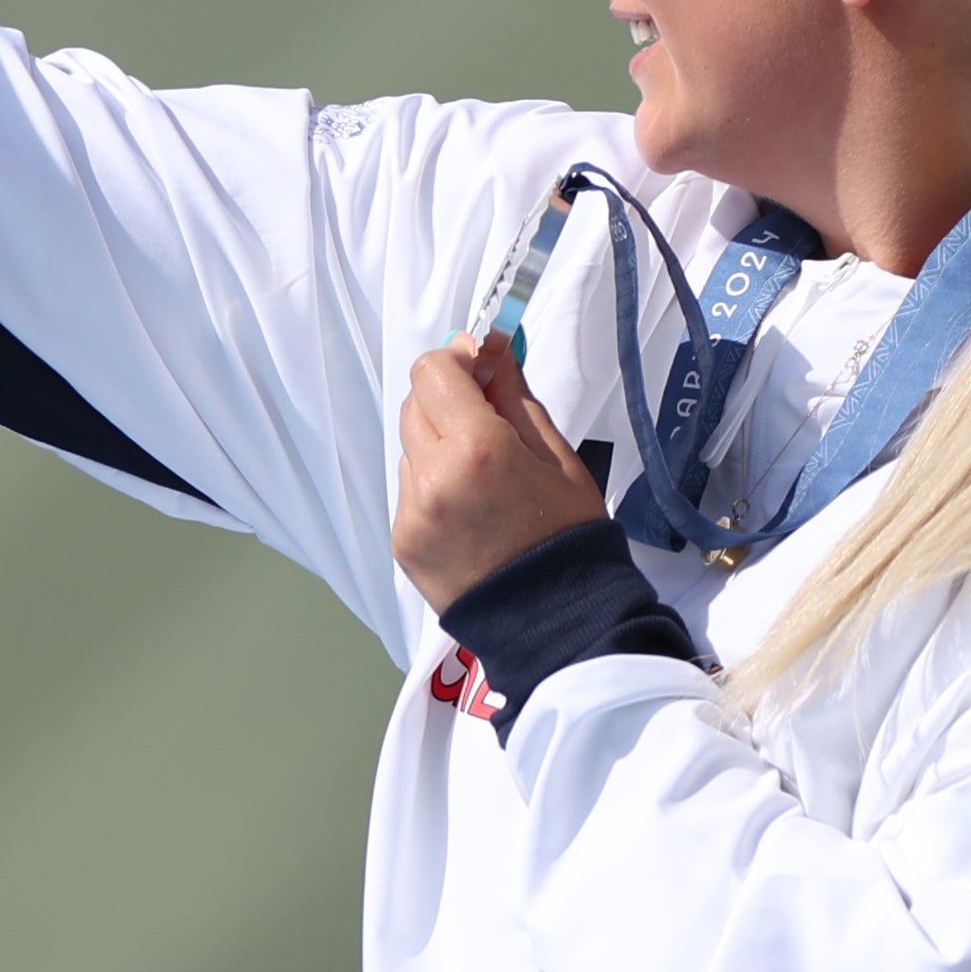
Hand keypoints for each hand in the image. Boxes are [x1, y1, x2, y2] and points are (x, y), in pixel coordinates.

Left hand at [395, 334, 605, 608]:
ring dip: (438, 446)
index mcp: (477, 449)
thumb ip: (515, 398)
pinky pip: (409, 490)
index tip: (483, 370)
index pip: (434, 371)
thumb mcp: (557, 457)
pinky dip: (433, 488)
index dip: (458, 362)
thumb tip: (491, 350)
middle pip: (414, 404)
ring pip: (410, 448)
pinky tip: (470, 513)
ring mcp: (411, 512)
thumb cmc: (568, 536)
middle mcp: (432, 477)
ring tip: (482, 482)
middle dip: (447, 402)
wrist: (555, 621)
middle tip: (488, 423)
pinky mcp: (402, 541)